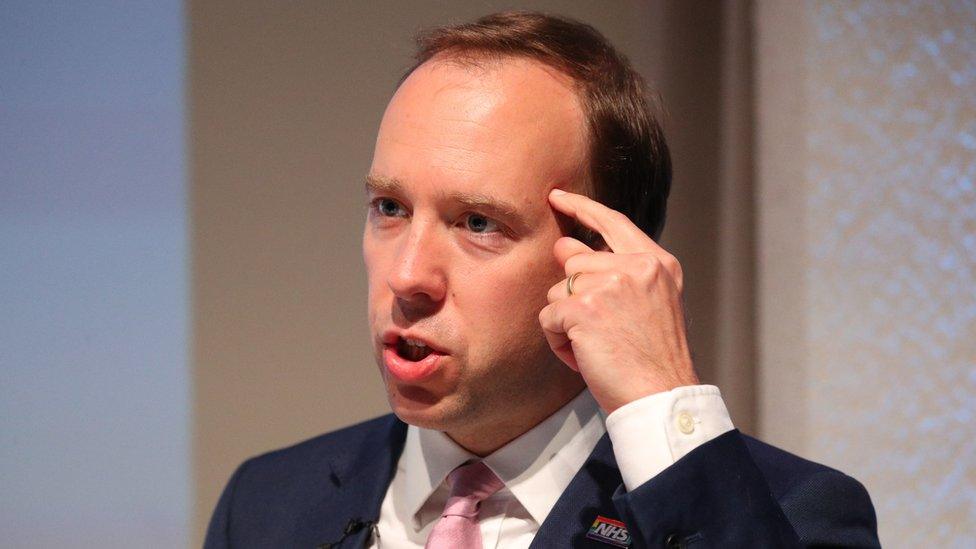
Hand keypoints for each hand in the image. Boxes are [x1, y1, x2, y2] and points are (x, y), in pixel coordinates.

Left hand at [538, 189, 698, 413]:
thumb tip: (565, 247)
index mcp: (658, 264)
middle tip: (600, 331)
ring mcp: (610, 283)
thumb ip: (615, 273)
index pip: (613, 222)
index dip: (582, 208)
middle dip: (574, 297)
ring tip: (597, 346)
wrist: (661, 395)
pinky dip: (558, 341)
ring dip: (567, 323)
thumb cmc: (653, 359)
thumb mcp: (649, 305)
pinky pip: (548, 316)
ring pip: (558, 290)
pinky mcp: (584, 307)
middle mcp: (636, 266)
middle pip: (575, 262)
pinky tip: (585, 356)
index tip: (558, 197)